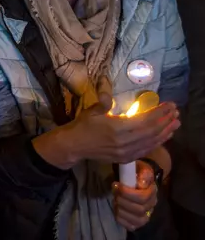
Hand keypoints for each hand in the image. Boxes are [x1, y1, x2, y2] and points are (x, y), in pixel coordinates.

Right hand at [64, 100, 178, 164]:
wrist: (75, 146)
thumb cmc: (83, 126)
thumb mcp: (91, 111)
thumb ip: (103, 103)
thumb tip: (106, 91)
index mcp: (116, 128)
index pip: (144, 120)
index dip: (159, 112)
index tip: (169, 105)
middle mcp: (124, 142)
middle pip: (152, 131)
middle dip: (166, 121)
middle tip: (176, 112)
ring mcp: (126, 152)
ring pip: (151, 142)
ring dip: (165, 132)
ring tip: (176, 123)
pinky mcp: (126, 158)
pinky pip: (146, 150)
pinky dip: (157, 143)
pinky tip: (164, 137)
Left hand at [114, 162, 156, 231]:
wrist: (138, 178)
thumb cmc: (137, 172)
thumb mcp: (141, 168)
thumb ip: (143, 174)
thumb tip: (141, 183)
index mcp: (152, 192)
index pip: (142, 198)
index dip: (127, 193)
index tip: (116, 185)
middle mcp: (151, 205)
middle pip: (139, 210)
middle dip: (123, 201)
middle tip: (114, 192)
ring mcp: (146, 215)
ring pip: (137, 220)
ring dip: (122, 211)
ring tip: (115, 201)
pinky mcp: (138, 221)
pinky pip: (132, 226)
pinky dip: (122, 220)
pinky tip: (116, 210)